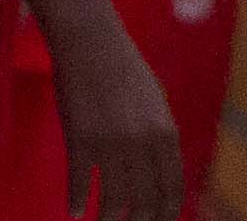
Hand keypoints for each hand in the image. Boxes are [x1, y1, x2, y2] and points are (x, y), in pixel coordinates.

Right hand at [52, 11, 184, 219]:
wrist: (92, 43)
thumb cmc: (123, 71)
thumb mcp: (155, 104)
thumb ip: (160, 139)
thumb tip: (161, 175)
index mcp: (167, 132)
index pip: (172, 189)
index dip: (165, 216)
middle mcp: (144, 142)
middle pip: (146, 203)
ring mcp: (112, 143)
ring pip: (113, 203)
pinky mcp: (80, 140)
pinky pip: (79, 185)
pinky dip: (76, 203)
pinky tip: (73, 211)